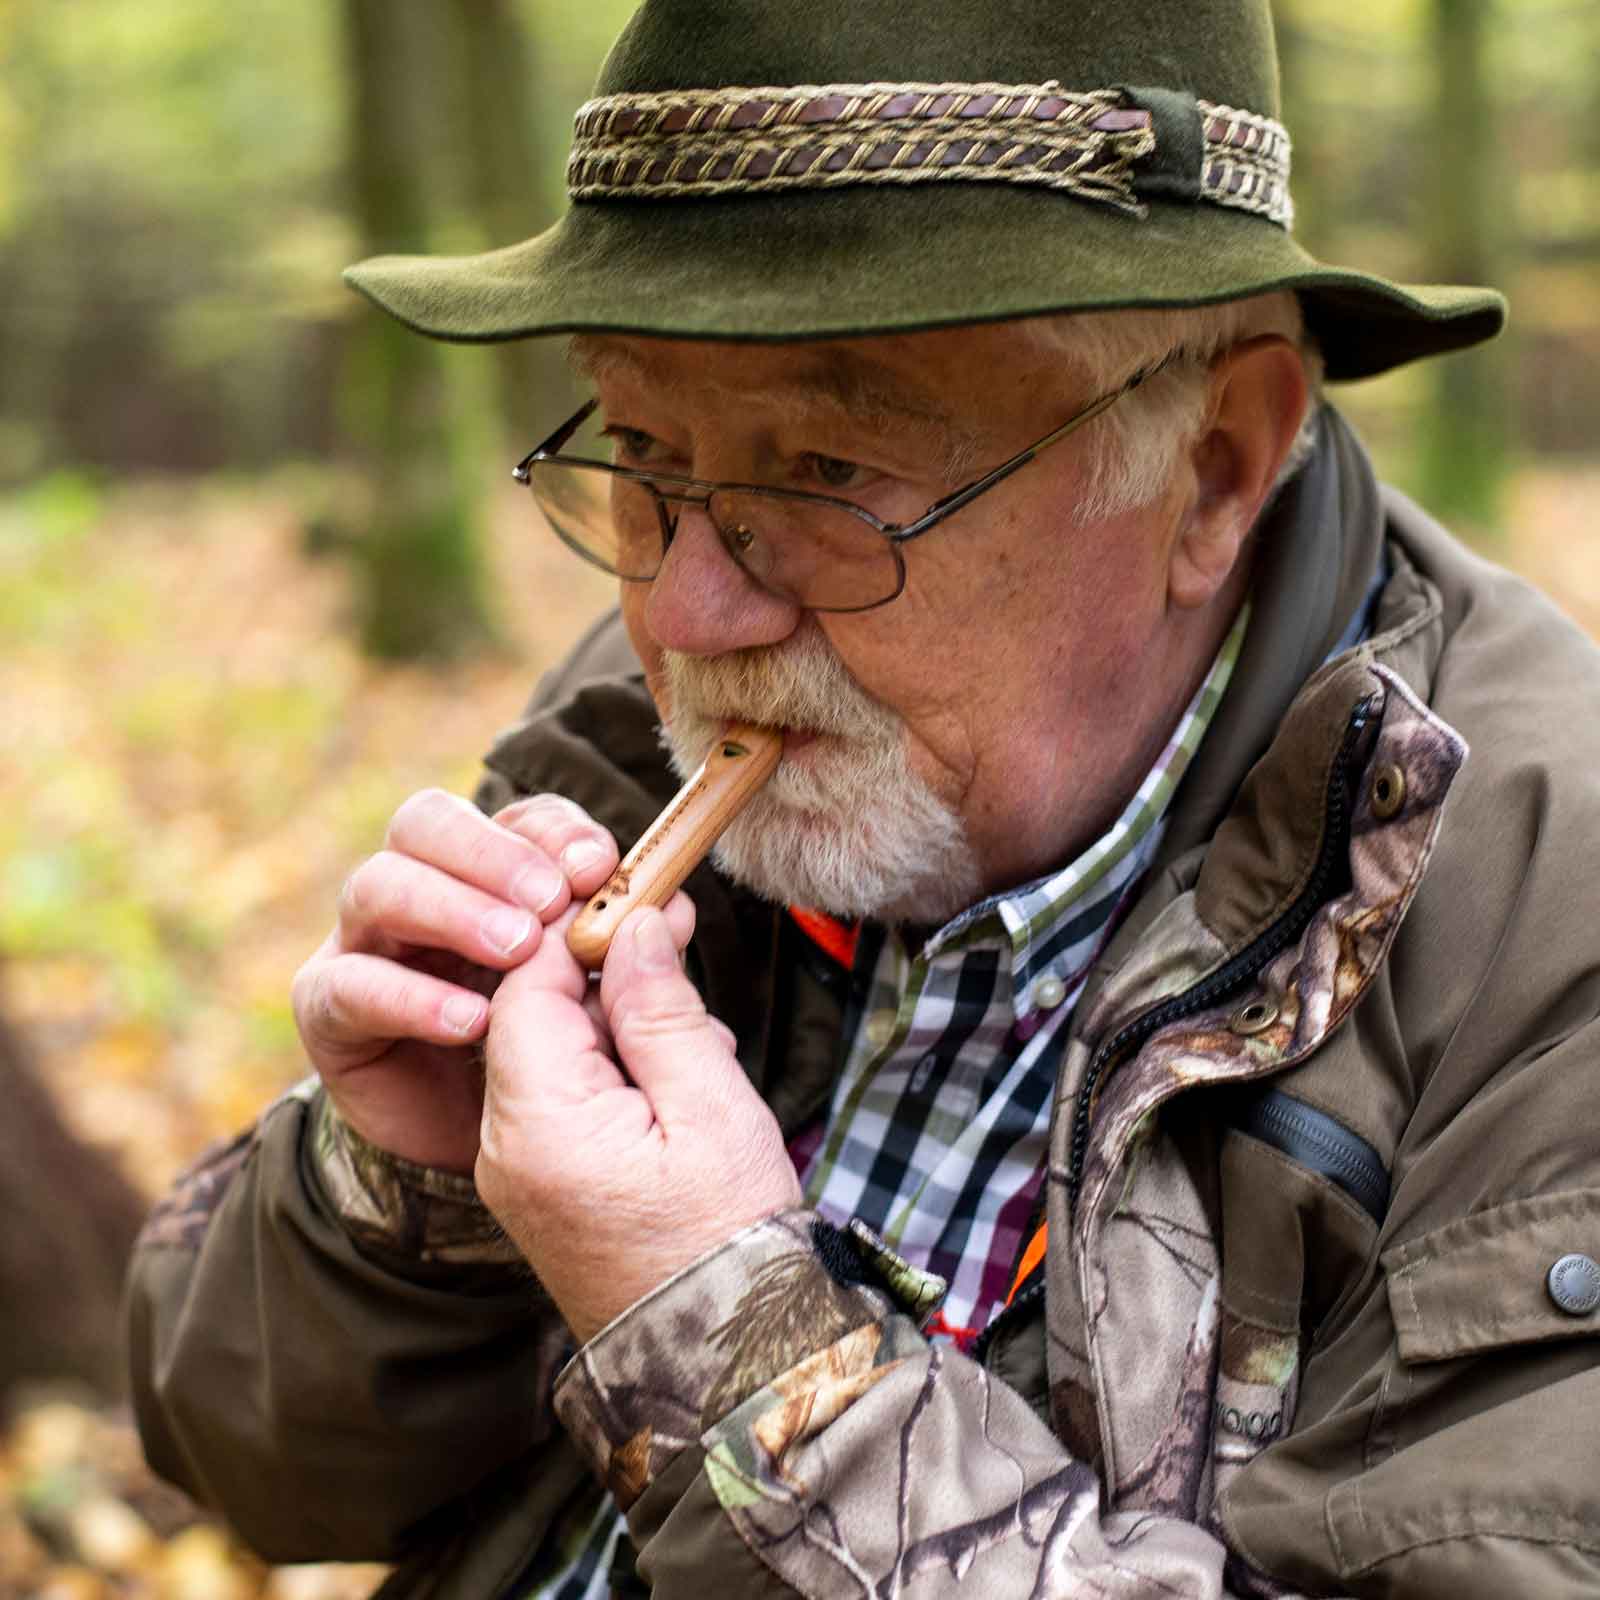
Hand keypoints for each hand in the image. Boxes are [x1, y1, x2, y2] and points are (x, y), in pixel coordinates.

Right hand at [290, 788, 620, 1171]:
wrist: (483, 1145)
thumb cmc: (550, 1053)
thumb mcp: (595, 997)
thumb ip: (622, 951)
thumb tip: (673, 911)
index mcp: (489, 870)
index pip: (513, 818)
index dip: (554, 832)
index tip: (600, 868)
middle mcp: (419, 887)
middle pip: (426, 823)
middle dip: (492, 854)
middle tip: (551, 902)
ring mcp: (364, 941)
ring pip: (378, 886)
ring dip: (453, 909)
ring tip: (517, 951)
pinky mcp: (329, 1008)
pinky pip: (349, 984)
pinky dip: (410, 996)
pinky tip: (471, 1022)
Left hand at [477, 903, 802, 1342]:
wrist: (729, 1361)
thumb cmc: (729, 1232)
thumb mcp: (707, 1104)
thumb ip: (660, 1007)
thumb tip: (632, 924)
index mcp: (537, 1122)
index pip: (526, 986)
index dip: (580, 931)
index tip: (643, 899)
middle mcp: (504, 1146)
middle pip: (532, 1016)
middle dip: (606, 974)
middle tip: (679, 939)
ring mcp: (519, 1173)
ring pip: (554, 1054)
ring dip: (620, 1026)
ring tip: (701, 1040)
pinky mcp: (544, 1189)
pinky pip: (566, 1101)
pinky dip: (617, 1073)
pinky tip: (682, 1080)